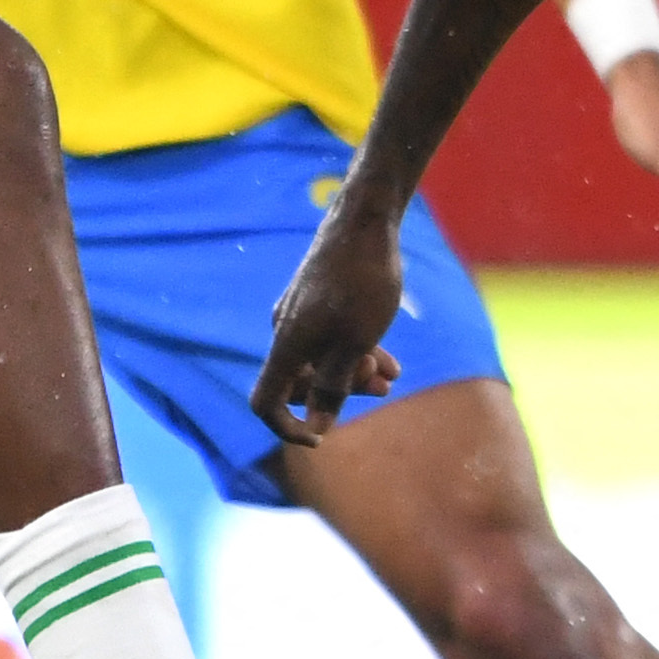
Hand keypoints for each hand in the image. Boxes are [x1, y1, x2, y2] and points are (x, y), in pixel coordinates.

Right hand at [254, 205, 416, 447]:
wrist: (367, 219)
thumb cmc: (363, 282)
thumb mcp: (357, 343)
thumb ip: (334, 387)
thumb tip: (316, 429)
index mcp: (286, 344)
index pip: (265, 402)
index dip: (287, 428)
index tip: (321, 438)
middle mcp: (284, 330)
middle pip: (298, 382)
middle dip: (338, 393)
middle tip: (382, 388)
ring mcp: (299, 313)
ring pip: (319, 359)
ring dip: (354, 372)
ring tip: (393, 376)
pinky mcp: (316, 299)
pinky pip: (329, 337)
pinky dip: (355, 349)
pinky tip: (389, 357)